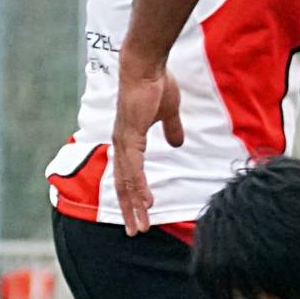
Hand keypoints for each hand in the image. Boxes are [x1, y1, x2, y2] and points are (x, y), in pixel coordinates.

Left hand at [110, 68, 182, 232]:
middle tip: (135, 232)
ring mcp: (124, 142)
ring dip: (134, 206)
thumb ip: (171, 129)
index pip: (129, 175)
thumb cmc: (156, 84)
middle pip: (124, 186)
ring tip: (140, 227)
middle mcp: (121, 145)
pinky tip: (144, 203)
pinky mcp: (131, 137)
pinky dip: (139, 187)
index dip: (133, 196)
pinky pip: (135, 169)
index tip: (139, 214)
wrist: (146, 66)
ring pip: (128, 183)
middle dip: (129, 210)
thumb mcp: (168, 112)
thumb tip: (178, 142)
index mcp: (128, 141)